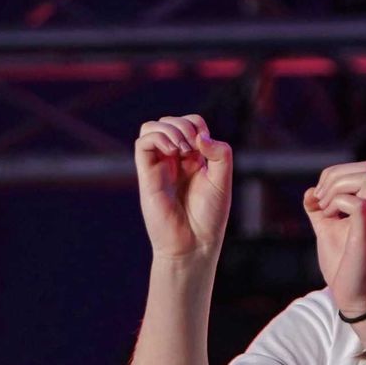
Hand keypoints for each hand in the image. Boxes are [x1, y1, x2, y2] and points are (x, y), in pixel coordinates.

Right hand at [135, 115, 232, 259]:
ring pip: (151, 128)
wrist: (194, 242)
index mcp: (194, 158)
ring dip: (168, 128)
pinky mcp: (147, 175)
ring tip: (182, 148)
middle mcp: (175, 160)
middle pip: (169, 121)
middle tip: (193, 147)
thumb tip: (200, 137)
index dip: (196, 125)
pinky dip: (157, 137)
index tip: (205, 146)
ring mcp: (159, 166)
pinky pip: (142, 144)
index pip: (190, 124)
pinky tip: (172, 151)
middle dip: (182, 124)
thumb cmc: (210, 215)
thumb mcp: (223, 179)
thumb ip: (219, 153)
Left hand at [304, 162, 365, 310]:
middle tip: (321, 201)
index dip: (335, 175)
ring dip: (337, 187)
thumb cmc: (345, 265)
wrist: (356, 298)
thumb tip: (309, 192)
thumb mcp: (329, 231)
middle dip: (335, 177)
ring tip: (325, 209)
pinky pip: (356, 203)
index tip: (320, 199)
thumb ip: (320, 211)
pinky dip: (336, 203)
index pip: (363, 169)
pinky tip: (329, 218)